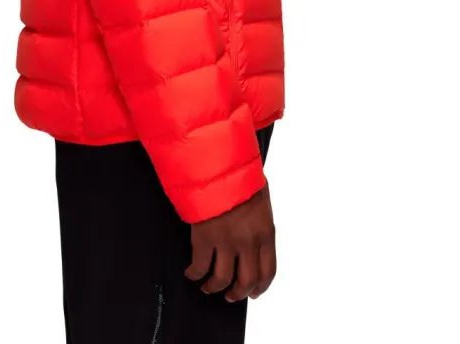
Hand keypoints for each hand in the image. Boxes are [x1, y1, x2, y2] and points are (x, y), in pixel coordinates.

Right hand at [184, 181, 276, 302]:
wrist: (217, 165)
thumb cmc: (239, 174)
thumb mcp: (260, 196)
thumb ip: (260, 219)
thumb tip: (255, 232)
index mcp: (265, 231)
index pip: (268, 271)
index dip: (261, 287)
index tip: (254, 292)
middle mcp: (248, 242)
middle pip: (246, 281)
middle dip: (238, 293)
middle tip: (231, 295)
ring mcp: (225, 242)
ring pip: (222, 279)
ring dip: (214, 287)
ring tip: (209, 287)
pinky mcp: (204, 239)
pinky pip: (199, 267)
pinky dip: (194, 274)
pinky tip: (191, 273)